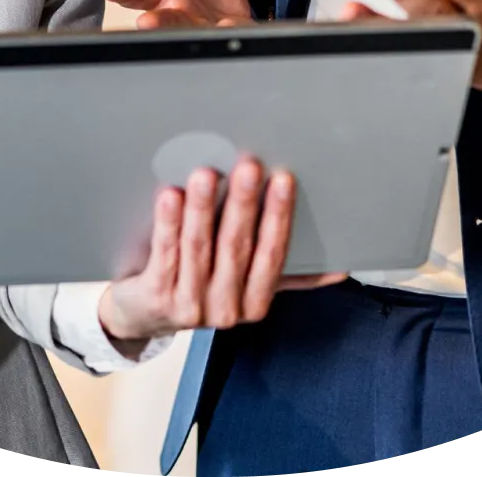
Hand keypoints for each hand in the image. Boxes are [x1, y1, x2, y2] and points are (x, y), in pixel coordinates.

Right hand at [94, 0, 254, 28]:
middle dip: (153, 23)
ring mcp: (202, 30)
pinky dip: (229, 29)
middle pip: (160, 21)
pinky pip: (230, 35)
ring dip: (185, 30)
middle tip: (143, 23)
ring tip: (175, 28)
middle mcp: (177, 15)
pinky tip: (228, 24)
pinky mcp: (228, 38)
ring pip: (191, 33)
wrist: (235, 22)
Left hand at [96, 157, 345, 353]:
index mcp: (254, 301)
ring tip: (206, 173)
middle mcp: (226, 308)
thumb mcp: (246, 285)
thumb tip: (338, 268)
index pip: (272, 255)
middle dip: (244, 204)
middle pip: (236, 248)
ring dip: (204, 208)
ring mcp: (190, 306)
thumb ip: (286, 273)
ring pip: (199, 249)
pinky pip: (165, 254)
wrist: (143, 316)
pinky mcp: (157, 299)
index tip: (284, 180)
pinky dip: (168, 224)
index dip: (278, 217)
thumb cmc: (200, 286)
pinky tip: (170, 196)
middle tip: (249, 166)